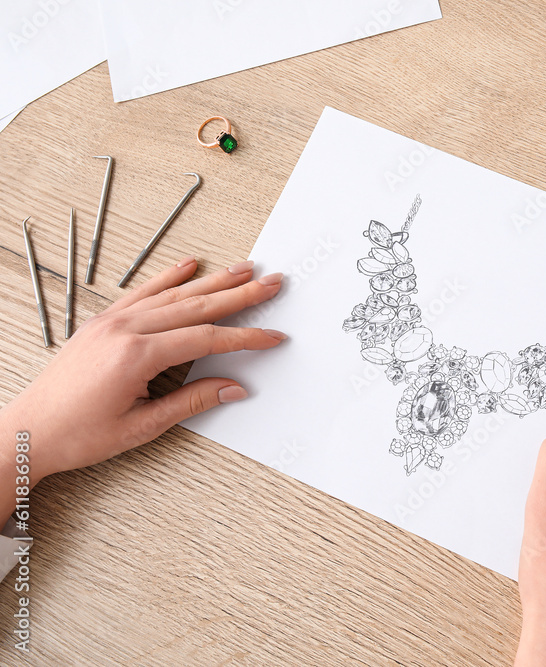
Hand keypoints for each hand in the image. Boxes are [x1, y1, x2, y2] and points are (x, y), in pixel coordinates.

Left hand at [0, 256, 285, 513]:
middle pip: (197, 306)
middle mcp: (124, 330)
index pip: (207, 338)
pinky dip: (168, 277)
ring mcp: (112, 321)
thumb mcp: (142, 426)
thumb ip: (191, 402)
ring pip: (174, 294)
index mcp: (136, 356)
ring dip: (213, 280)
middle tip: (271, 283)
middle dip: (240, 294)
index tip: (271, 336)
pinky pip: (143, 291)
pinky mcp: (102, 321)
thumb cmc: (76, 434)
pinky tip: (189, 265)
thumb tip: (232, 387)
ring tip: (244, 269)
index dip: (245, 337)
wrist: (27, 431)